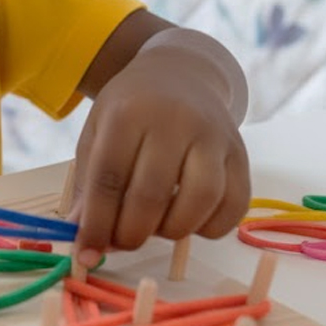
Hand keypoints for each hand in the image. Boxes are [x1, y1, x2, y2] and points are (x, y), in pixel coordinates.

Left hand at [71, 47, 249, 266]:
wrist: (180, 73)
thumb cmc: (131, 109)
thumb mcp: (97, 132)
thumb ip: (89, 185)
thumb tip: (85, 240)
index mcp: (129, 113)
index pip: (109, 178)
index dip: (96, 223)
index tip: (87, 251)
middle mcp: (174, 121)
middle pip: (151, 196)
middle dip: (130, 233)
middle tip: (120, 242)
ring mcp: (213, 136)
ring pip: (197, 203)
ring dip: (170, 231)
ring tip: (154, 224)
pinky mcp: (240, 153)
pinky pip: (233, 206)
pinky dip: (209, 227)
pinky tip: (187, 218)